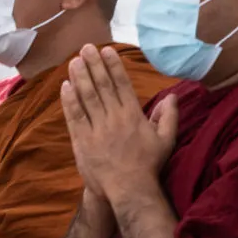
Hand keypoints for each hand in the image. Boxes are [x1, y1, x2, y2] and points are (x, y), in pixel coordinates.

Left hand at [59, 44, 175, 206]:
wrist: (129, 189)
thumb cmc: (148, 165)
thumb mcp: (165, 140)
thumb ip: (168, 115)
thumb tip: (173, 95)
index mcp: (133, 115)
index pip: (121, 84)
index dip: (113, 66)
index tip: (106, 50)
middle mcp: (115, 118)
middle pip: (102, 86)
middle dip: (93, 65)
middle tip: (86, 48)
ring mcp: (97, 129)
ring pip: (86, 98)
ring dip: (79, 78)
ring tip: (74, 61)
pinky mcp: (83, 141)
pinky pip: (75, 117)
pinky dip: (69, 101)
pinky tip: (64, 86)